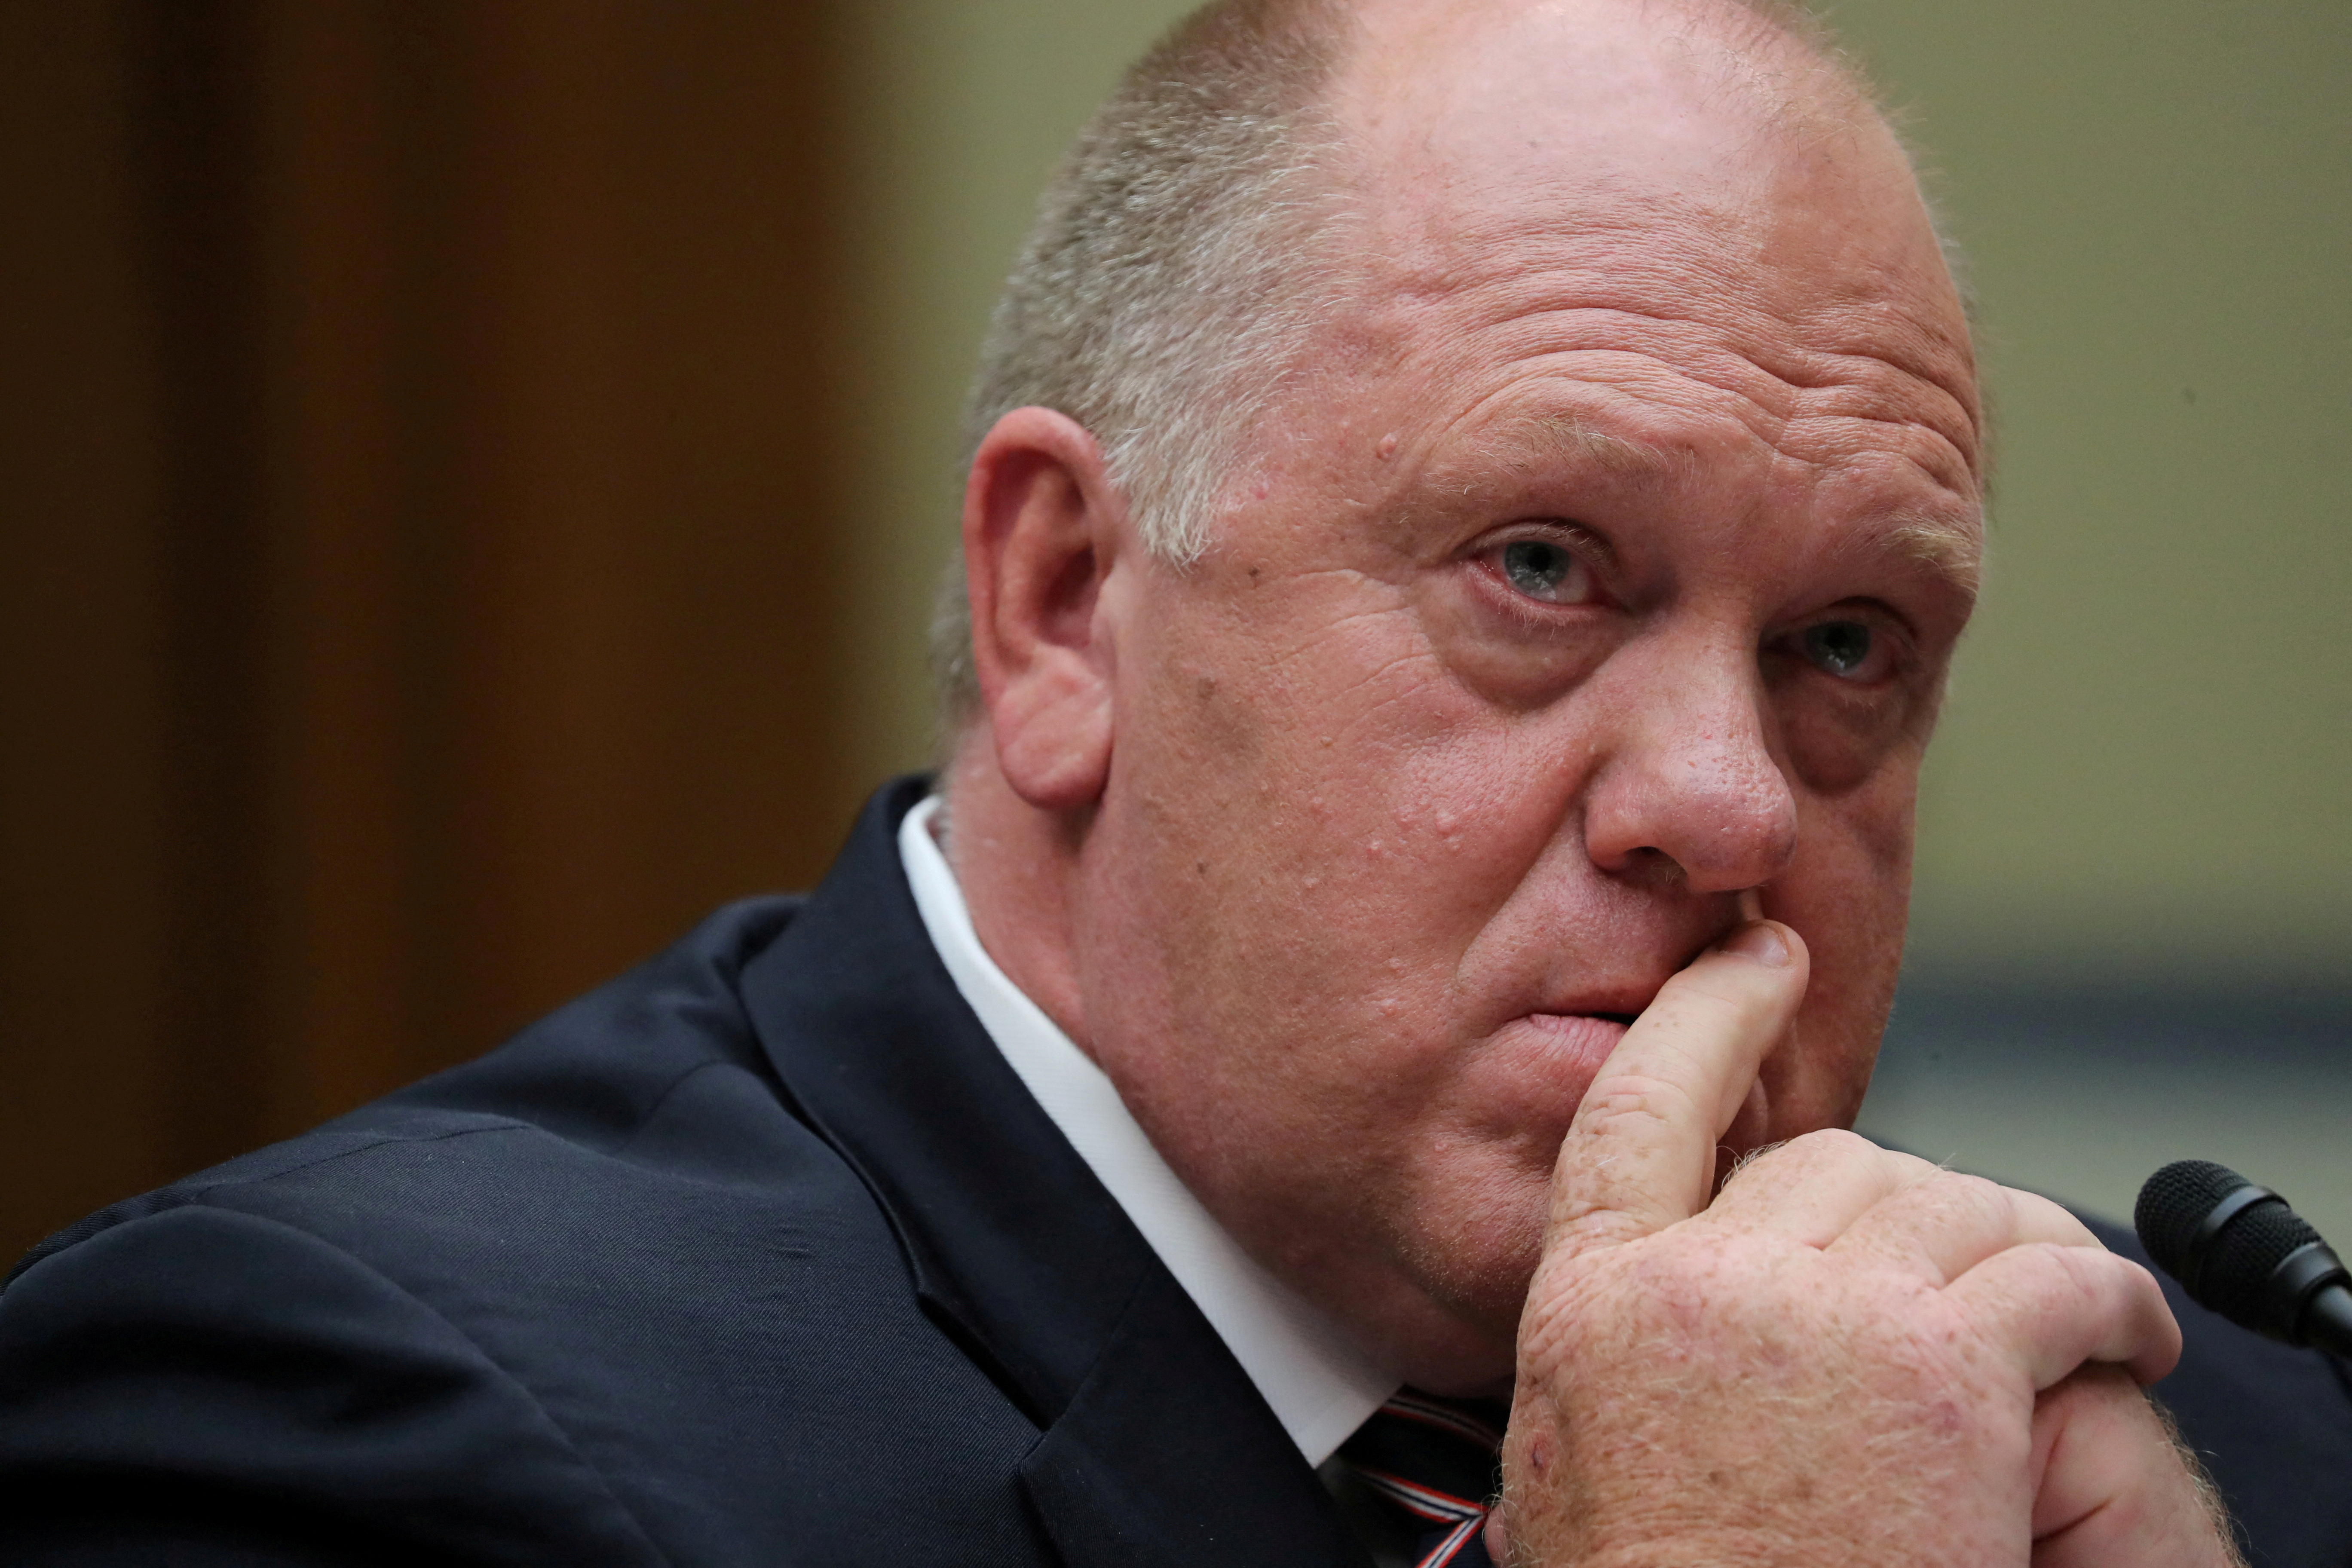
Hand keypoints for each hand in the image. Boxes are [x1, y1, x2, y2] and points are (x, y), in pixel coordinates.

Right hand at [1487, 921, 2238, 1567]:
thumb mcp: (1573, 1445)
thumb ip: (1613, 1337)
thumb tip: (1665, 1285)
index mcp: (1596, 1293)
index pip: (1645, 1102)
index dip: (1710, 1014)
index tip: (1762, 959)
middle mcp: (1705, 1279)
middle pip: (1829, 1158)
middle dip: (1903, 1201)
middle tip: (1954, 1262)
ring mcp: (1827, 1318)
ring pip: (1952, 1202)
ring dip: (2020, 1243)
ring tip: (2068, 1300)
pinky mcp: (1946, 1376)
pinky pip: (2055, 1280)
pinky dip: (2110, 1299)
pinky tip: (2130, 1333)